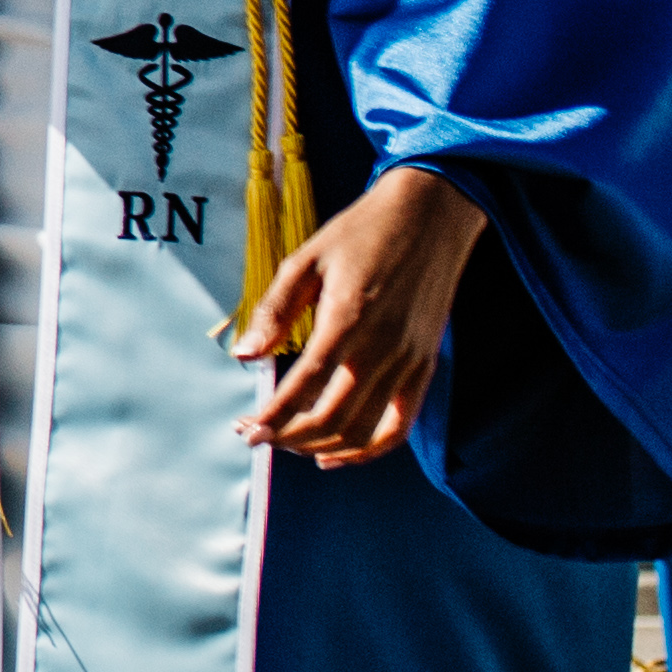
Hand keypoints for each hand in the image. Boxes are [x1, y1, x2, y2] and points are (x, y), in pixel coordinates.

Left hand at [231, 161, 485, 466]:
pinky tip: (333, 455)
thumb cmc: (359, 234)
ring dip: (320, 447)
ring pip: (363, 430)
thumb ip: (273, 312)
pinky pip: (399, 425)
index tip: (245, 429)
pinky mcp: (425, 366)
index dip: (273, 415)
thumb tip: (242, 355)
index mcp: (347, 318)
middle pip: (332, 418)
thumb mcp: (305, 260)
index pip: (304, 385)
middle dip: (288, 436)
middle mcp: (383, 347)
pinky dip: (367, 450)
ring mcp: (409, 361)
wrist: (429, 217)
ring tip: (285, 443)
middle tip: (254, 436)